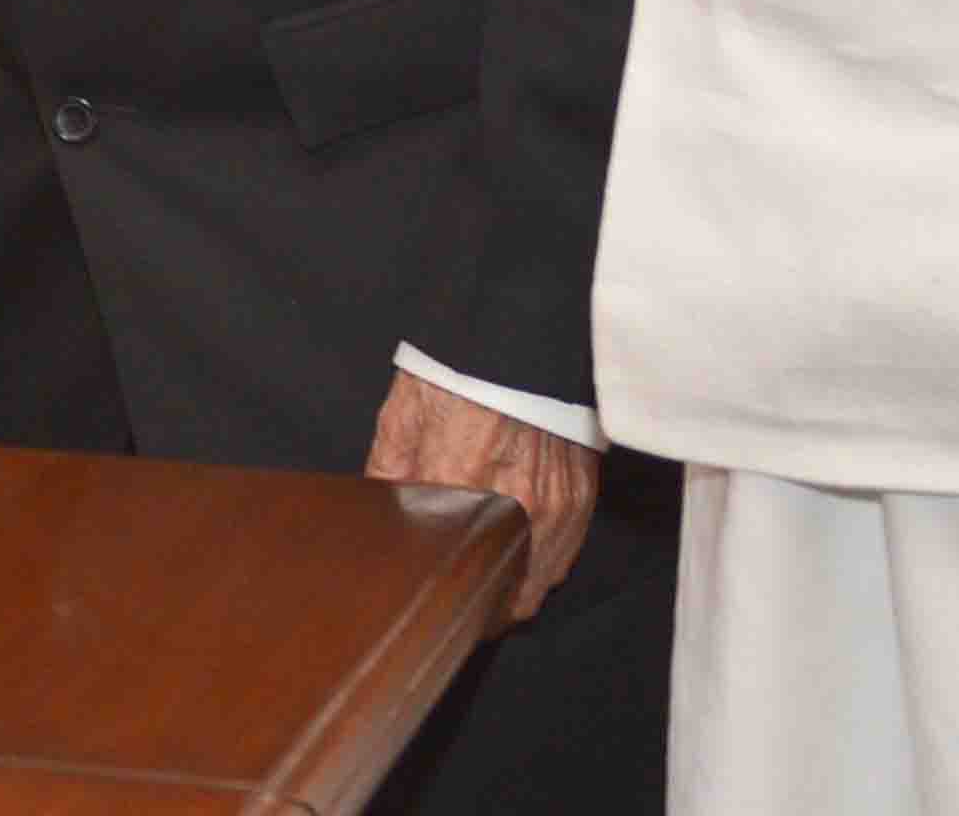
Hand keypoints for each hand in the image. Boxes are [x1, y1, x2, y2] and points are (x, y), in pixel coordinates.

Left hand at [366, 367, 598, 623]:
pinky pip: (564, 553)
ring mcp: (559, 505)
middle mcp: (520, 506)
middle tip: (463, 612)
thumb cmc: (453, 376)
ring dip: (517, 595)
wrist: (517, 341)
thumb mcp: (401, 420)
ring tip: (491, 597)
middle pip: (508, 597)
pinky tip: (520, 560)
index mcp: (465, 485)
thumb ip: (387, 478)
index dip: (451, 606)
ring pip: (542, 583)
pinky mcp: (582, 495)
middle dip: (486, 614)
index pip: (458, 577)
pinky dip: (542, 566)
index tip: (439, 616)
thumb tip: (376, 520)